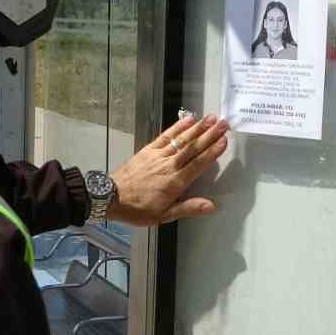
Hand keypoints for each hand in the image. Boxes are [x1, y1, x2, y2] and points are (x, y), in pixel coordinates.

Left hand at [108, 113, 229, 225]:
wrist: (111, 197)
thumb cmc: (138, 209)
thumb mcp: (164, 216)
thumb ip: (188, 208)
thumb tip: (211, 206)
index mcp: (175, 182)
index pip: (198, 164)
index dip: (212, 152)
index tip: (224, 140)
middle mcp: (169, 166)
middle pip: (193, 148)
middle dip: (210, 135)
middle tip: (224, 124)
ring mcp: (158, 155)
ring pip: (182, 140)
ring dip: (198, 128)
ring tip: (211, 118)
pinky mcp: (148, 150)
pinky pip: (165, 136)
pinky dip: (177, 127)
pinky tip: (188, 119)